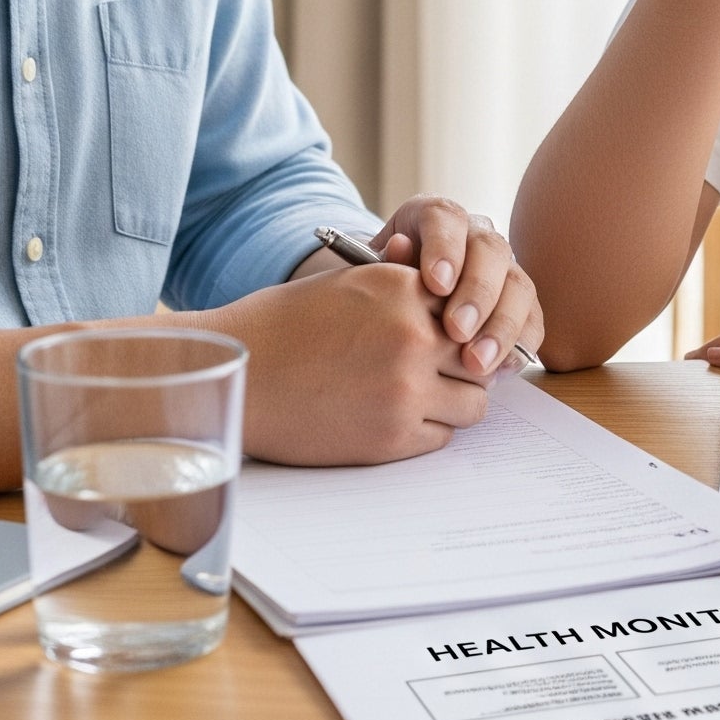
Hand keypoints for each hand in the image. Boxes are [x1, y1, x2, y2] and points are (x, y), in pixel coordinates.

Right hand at [204, 261, 493, 465]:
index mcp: (403, 288)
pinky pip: (442, 436)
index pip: (469, 306)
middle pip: (480, 355)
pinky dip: (428, 429)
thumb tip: (443, 281)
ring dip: (453, 400)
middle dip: (464, 364)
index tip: (452, 336)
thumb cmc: (284, 325)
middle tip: (442, 371)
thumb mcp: (348, 282)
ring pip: (473, 402)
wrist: (238, 376)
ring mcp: (406, 390)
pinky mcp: (392, 437)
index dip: (461, 324)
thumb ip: (402, 284)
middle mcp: (413, 337)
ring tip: (419, 395)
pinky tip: (395, 416)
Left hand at [369, 194, 545, 374]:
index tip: (435, 285)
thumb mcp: (372, 275)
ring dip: (501, 326)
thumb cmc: (379, 290)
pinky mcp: (519, 302)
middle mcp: (477, 236)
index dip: (445, 249)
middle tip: (456, 330)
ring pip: (519, 285)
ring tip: (477, 363)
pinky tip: (499, 369)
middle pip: (491, 250)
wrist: (392, 307)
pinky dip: (520, 344)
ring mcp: (503, 268)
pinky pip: (532, 319)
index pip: (446, 219)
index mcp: (436, 218)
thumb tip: (398, 246)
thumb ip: (385, 264)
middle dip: (477, 292)